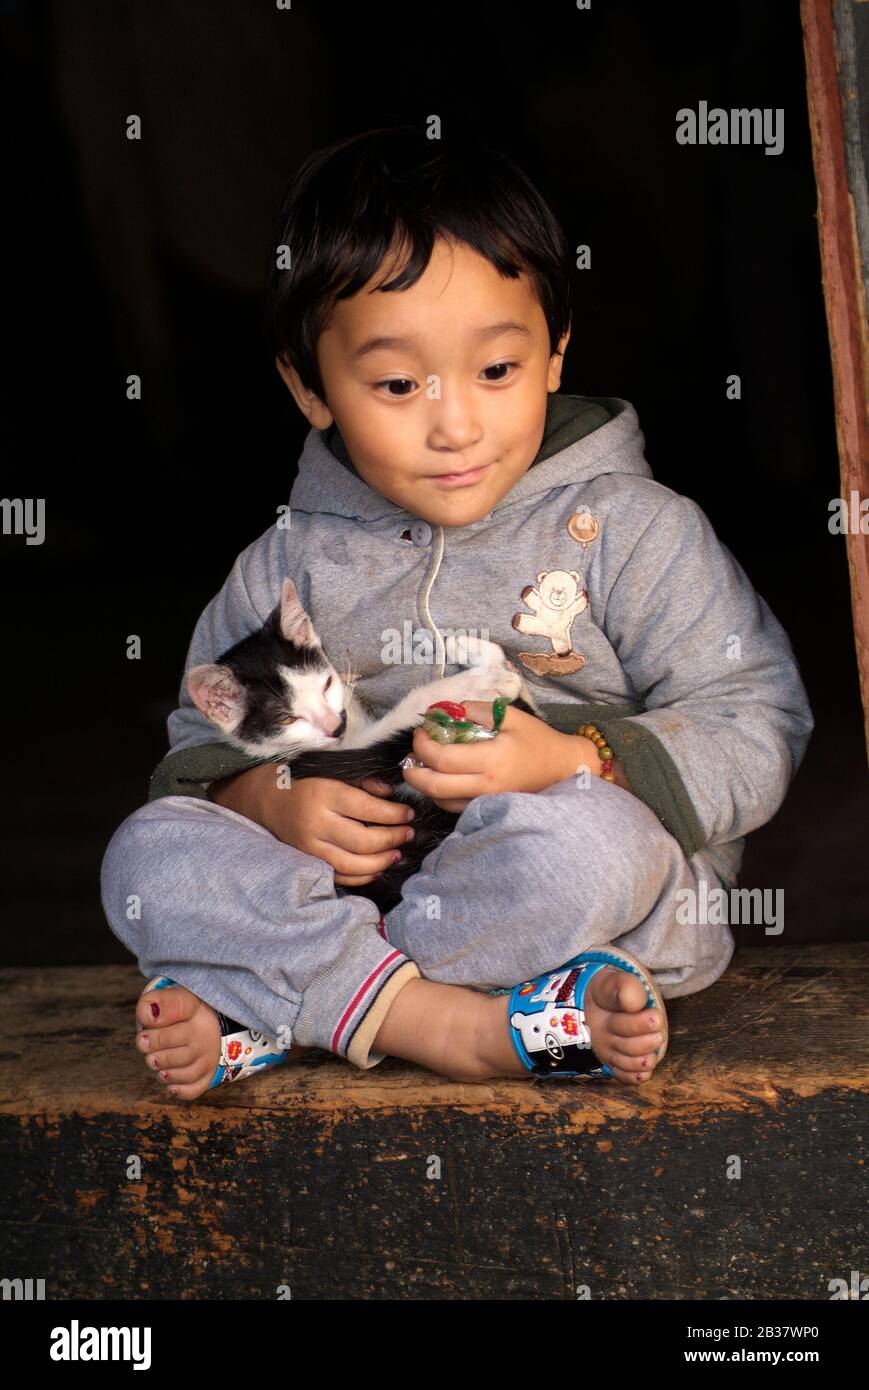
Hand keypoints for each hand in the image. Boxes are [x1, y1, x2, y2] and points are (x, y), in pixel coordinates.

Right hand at [208, 764, 414, 886]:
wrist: (266, 798)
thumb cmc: (304, 779)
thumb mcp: (332, 770)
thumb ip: (362, 781)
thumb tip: (390, 795)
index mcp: (324, 793)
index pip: (367, 808)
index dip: (393, 814)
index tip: (408, 813)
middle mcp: (315, 822)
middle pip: (363, 841)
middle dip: (392, 839)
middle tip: (408, 833)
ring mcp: (309, 846)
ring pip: (352, 864)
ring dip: (381, 862)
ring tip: (397, 853)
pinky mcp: (306, 860)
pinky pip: (338, 876)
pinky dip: (361, 876)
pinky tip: (377, 868)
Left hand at [401, 701, 597, 811]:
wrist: (563, 769)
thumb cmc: (538, 741)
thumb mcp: (511, 716)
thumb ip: (478, 709)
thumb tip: (449, 710)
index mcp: (491, 759)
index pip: (442, 758)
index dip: (422, 745)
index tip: (421, 732)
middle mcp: (486, 786)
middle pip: (433, 786)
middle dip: (413, 770)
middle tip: (411, 755)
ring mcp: (486, 802)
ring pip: (440, 800)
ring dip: (424, 783)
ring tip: (423, 765)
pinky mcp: (488, 810)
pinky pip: (454, 807)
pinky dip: (440, 794)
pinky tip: (442, 778)